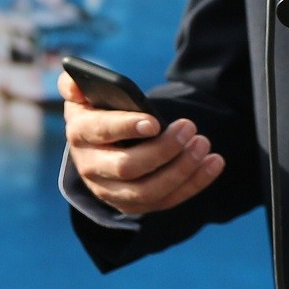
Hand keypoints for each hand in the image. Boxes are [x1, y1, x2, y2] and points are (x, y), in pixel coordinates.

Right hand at [61, 74, 222, 216]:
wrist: (99, 146)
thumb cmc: (98, 112)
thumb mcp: (84, 96)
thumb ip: (75, 85)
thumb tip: (73, 83)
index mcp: (81, 134)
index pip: (100, 132)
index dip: (126, 127)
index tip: (154, 122)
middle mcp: (92, 168)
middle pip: (127, 167)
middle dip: (162, 149)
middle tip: (189, 127)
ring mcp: (113, 192)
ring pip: (149, 191)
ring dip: (181, 169)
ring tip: (203, 144)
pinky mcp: (135, 205)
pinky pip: (167, 201)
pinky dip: (194, 183)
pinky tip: (214, 162)